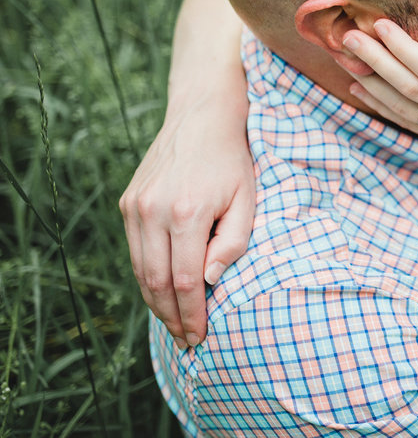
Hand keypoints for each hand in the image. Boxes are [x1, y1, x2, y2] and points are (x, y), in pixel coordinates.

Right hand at [119, 106, 255, 346]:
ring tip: (175, 325)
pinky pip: (135, 251)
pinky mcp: (128, 203)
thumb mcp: (248, 198)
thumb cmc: (233, 161)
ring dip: (156, 302)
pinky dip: (147, 277)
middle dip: (172, 317)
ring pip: (140, 270)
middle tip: (186, 341)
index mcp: (187, 212)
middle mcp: (153, 211)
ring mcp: (135, 207)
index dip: (191, 314)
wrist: (201, 118)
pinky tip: (163, 293)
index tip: (200, 337)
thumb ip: (234, 241)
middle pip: (156, 282)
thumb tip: (210, 279)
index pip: (184, 280)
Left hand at [343, 20, 417, 173]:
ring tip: (345, 57)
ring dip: (370, 82)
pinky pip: (406, 122)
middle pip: (407, 86)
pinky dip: (380, 106)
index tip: (380, 25)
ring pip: (400, 106)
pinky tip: (361, 89)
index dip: (402, 49)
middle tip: (348, 36)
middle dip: (375, 60)